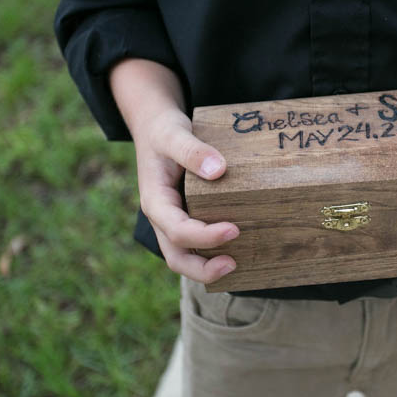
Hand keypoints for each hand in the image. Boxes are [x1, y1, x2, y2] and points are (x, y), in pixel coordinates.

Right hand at [133, 108, 239, 281]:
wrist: (156, 128)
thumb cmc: (164, 132)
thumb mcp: (174, 134)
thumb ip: (192, 151)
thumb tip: (218, 170)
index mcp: (155, 202)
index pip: (177, 229)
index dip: (204, 235)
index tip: (234, 230)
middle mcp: (162, 218)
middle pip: (176, 257)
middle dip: (202, 268)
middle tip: (233, 264)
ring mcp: (173, 221)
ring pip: (185, 256)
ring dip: (207, 267)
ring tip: (238, 265)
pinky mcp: (187, 218)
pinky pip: (196, 245)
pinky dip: (213, 254)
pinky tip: (240, 252)